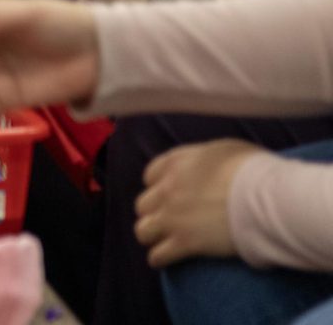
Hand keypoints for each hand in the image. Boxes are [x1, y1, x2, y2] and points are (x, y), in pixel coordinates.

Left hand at [135, 139, 263, 266]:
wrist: (267, 198)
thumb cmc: (254, 169)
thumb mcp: (225, 150)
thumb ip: (205, 157)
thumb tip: (207, 165)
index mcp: (176, 163)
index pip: (150, 176)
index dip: (159, 186)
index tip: (168, 195)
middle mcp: (167, 189)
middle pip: (144, 205)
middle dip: (154, 212)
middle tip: (168, 220)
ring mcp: (173, 217)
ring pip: (143, 230)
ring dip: (151, 236)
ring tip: (162, 241)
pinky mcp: (184, 242)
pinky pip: (158, 255)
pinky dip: (159, 258)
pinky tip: (164, 260)